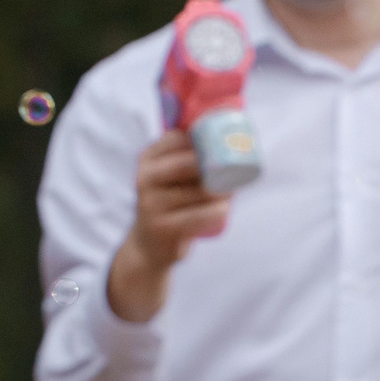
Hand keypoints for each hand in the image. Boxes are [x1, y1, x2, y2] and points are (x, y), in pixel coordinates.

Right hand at [105, 131, 233, 323]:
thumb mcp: (171, 176)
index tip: (227, 144)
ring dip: (224, 193)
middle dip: (218, 167)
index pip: (179, 138)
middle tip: (234, 173)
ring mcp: (152, 203)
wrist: (150, 245)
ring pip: (202, 191)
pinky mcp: (164, 228)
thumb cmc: (172, 204)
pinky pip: (202, 217)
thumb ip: (190, 157)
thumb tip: (233, 136)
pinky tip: (224, 213)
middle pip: (192, 163)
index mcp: (148, 158)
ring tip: (229, 194)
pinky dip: (219, 213)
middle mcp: (146, 177)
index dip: (207, 140)